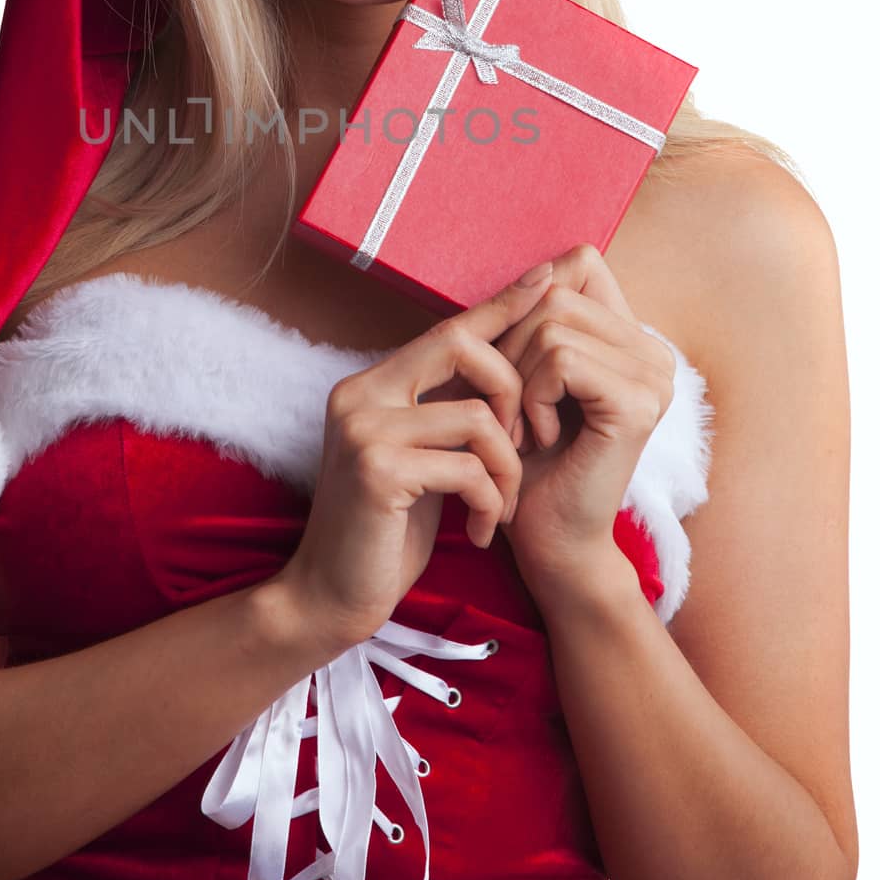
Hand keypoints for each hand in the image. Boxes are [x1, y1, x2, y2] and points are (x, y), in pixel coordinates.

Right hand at [275, 264, 557, 649]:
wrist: (332, 599)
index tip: (547, 280)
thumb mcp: (419, 460)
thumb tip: (503, 366)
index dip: (500, 305)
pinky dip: (490, 501)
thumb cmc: (385, 532)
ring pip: (478, 416)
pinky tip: (482, 531)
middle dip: (514, 390)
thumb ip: (444, 413)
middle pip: (461, 345)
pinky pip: (469, 466)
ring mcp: (364, 428)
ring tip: (501, 507)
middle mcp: (361, 394)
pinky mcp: (377, 469)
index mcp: (371, 386)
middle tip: (524, 445)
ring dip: (508, 468)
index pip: (447, 329)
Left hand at [492, 243, 677, 607]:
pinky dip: (531, 398)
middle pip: (555, 291)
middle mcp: (654, 350)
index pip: (578, 262)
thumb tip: (541, 265)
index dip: (528, 301)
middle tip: (510, 406)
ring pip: (552, 324)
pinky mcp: (641, 405)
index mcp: (631, 336)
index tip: (514, 363)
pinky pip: (561, 360)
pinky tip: (538, 438)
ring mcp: (655, 376)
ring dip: (516, 379)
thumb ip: (534, 315)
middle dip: (510, 347)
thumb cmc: (525, 456)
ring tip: (522, 426)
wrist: (546, 538)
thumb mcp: (522, 370)